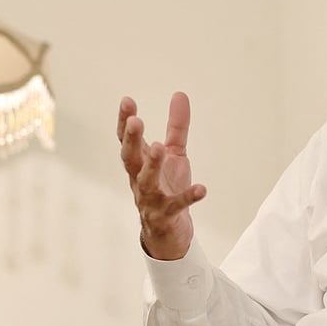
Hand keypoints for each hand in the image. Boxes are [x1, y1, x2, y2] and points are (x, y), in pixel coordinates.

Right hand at [117, 92, 206, 260]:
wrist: (169, 232)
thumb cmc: (167, 188)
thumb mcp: (174, 154)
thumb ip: (176, 127)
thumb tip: (180, 94)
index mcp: (139, 163)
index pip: (127, 140)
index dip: (124, 121)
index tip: (127, 101)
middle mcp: (139, 179)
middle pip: (130, 158)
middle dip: (131, 140)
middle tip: (136, 121)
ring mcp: (150, 199)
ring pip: (146, 182)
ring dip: (151, 165)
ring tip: (159, 147)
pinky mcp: (166, 216)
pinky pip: (176, 206)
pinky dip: (188, 197)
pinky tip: (201, 189)